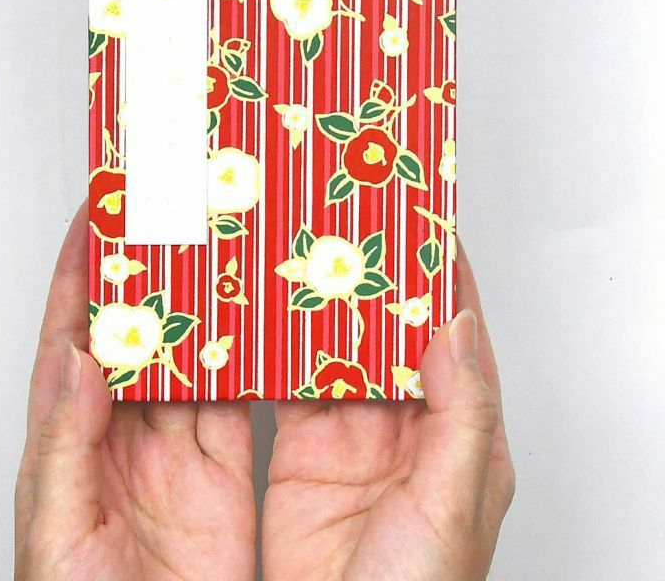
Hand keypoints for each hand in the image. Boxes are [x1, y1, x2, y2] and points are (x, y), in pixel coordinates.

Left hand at [15, 203, 255, 579]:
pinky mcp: (223, 470)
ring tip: (226, 262)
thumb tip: (76, 360)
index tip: (96, 215)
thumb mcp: (55, 528)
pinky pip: (238, 402)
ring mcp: (177, 446)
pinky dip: (251, 365)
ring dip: (208, 313)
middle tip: (178, 224)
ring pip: (194, 358)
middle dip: (157, 276)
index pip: (72, 332)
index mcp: (71, 433)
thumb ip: (63, 445)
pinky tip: (262, 335)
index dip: (80, 270)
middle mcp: (124, 428)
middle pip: (141, 332)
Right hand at [262, 241, 513, 580]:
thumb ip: (460, 412)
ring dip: (321, 311)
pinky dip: (276, 354)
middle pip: (388, 333)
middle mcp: (405, 424)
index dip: (444, 279)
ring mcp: (350, 433)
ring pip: (336, 352)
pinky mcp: (302, 449)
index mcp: (458, 430)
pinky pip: (289, 386)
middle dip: (371, 282)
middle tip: (348, 230)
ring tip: (303, 261)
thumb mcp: (453, 499)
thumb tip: (458, 327)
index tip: (425, 225)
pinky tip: (266, 324)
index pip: (456, 336)